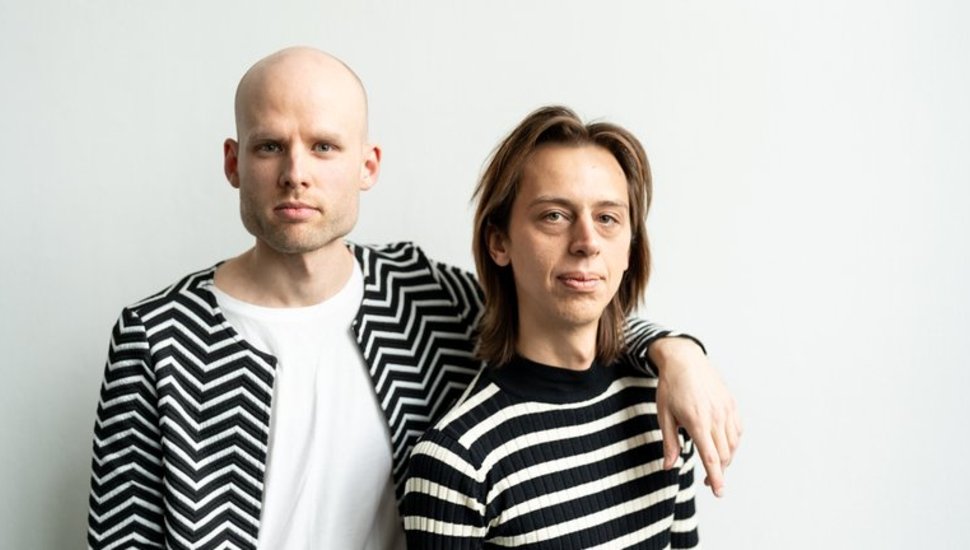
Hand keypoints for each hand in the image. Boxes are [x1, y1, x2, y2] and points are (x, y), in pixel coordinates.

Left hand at [650, 337, 741, 496]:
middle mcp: (716, 417)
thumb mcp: (664, 415)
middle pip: (723, 455)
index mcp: (697, 421)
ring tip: (714, 465)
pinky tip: (723, 446)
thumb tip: (668, 466)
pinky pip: (737, 431)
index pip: (710, 457)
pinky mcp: (732, 404)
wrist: (684, 359)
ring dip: (726, 459)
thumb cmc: (671, 387)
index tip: (719, 492)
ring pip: (732, 445)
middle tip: (709, 483)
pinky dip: (732, 443)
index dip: (716, 477)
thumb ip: (669, 442)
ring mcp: (726, 410)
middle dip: (718, 472)